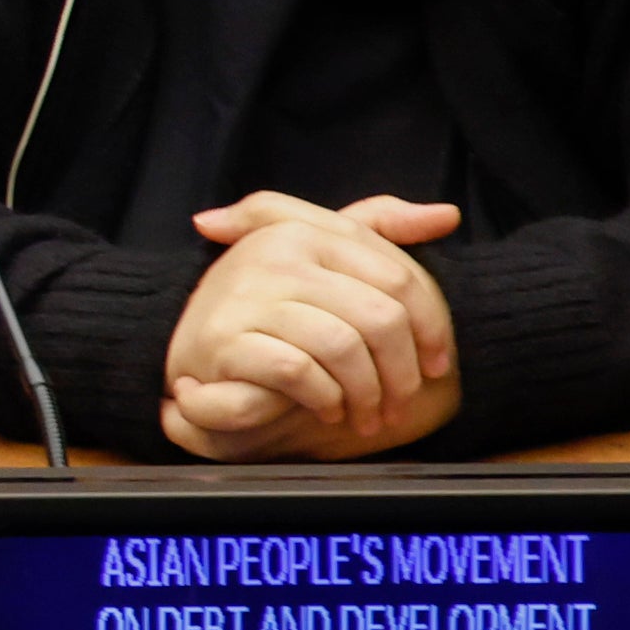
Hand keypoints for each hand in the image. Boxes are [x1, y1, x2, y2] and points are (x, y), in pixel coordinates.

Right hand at [161, 191, 464, 461]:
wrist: (184, 344)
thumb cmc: (264, 307)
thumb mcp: (319, 257)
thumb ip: (378, 229)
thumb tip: (445, 215)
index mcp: (305, 232)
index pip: (398, 278)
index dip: (431, 328)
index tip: (436, 365)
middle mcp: (276, 255)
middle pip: (380, 318)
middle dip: (400, 373)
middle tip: (400, 404)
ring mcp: (247, 294)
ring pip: (345, 347)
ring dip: (366, 394)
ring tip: (366, 414)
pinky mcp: (226, 338)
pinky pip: (301, 371)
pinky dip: (325, 398)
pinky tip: (327, 410)